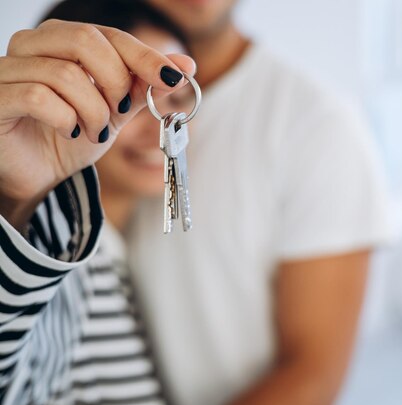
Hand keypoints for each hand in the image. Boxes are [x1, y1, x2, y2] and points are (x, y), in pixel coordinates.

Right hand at [0, 19, 195, 228]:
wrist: (36, 176)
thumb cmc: (70, 137)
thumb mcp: (116, 112)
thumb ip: (145, 87)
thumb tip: (186, 66)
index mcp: (62, 40)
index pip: (109, 35)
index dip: (145, 56)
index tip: (174, 79)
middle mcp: (31, 45)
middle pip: (86, 40)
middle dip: (116, 82)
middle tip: (119, 112)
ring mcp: (7, 69)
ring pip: (65, 74)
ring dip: (93, 111)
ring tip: (93, 132)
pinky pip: (37, 96)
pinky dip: (65, 119)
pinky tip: (69, 132)